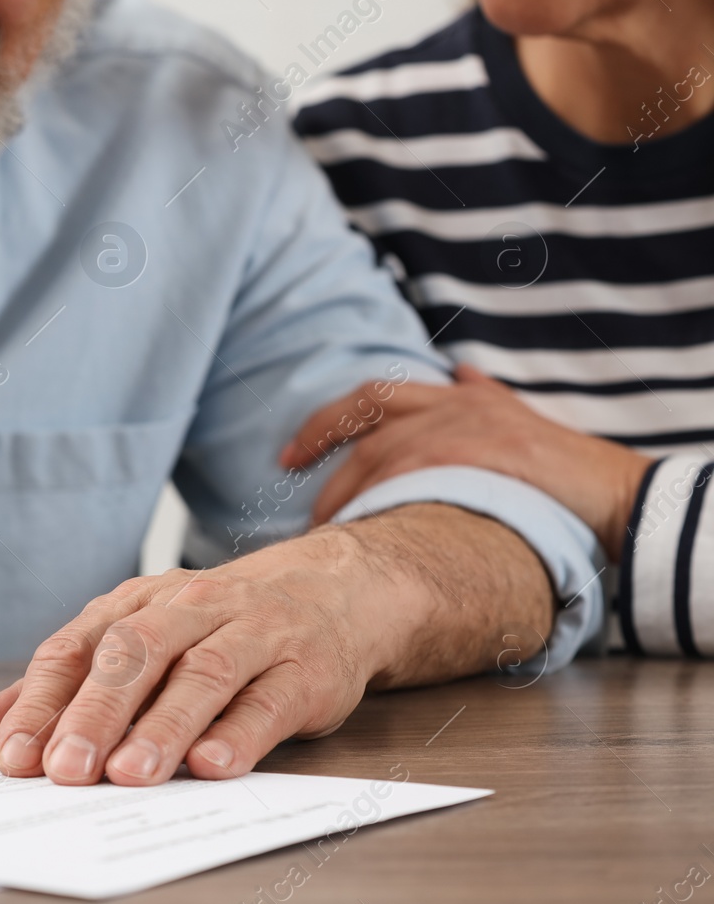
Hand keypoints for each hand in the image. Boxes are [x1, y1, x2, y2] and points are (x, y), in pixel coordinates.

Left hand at [0, 528, 396, 784]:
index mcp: (138, 605)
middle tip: (64, 771)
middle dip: (94, 714)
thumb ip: (67, 682)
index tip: (12, 755)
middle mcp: (191, 610)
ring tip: (131, 775)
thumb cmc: (218, 625)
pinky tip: (212, 767)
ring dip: (163, 727)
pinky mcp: (306, 669)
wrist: (334, 590)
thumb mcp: (140, 635)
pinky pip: (269, 700)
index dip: (42, 702)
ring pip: (202, 675)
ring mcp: (253, 634)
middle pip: (135, 656)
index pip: (78, 649)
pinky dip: (239, 734)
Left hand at [283, 365, 651, 560]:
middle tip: (296, 494)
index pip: (373, 397)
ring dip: (345, 494)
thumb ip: (484, 396)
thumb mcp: (519, 416)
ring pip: (378, 455)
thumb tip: (463, 372)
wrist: (614, 493)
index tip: (289, 454)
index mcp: (458, 397)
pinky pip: (404, 477)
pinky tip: (358, 531)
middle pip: (365, 420)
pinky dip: (374, 502)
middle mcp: (454, 405)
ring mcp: (461, 429)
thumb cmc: (563, 465)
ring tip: (325, 531)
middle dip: (322, 455)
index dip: (325, 423)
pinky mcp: (470, 456)